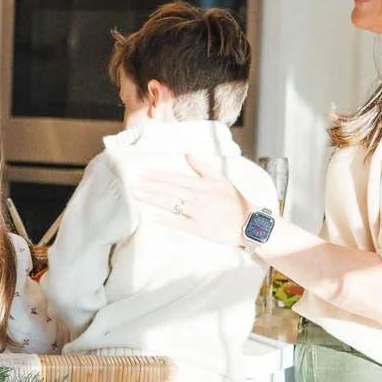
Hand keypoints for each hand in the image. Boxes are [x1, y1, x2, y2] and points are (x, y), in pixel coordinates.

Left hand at [136, 151, 256, 250]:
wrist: (249, 222)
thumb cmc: (235, 201)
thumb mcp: (221, 179)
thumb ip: (203, 167)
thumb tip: (189, 153)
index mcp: (202, 185)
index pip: (175, 178)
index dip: (158, 176)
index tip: (144, 173)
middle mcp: (197, 197)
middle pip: (169, 190)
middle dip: (150, 187)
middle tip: (133, 184)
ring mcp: (197, 213)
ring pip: (170, 204)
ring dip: (153, 199)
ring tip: (138, 195)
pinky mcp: (199, 228)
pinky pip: (180, 224)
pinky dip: (167, 222)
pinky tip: (154, 219)